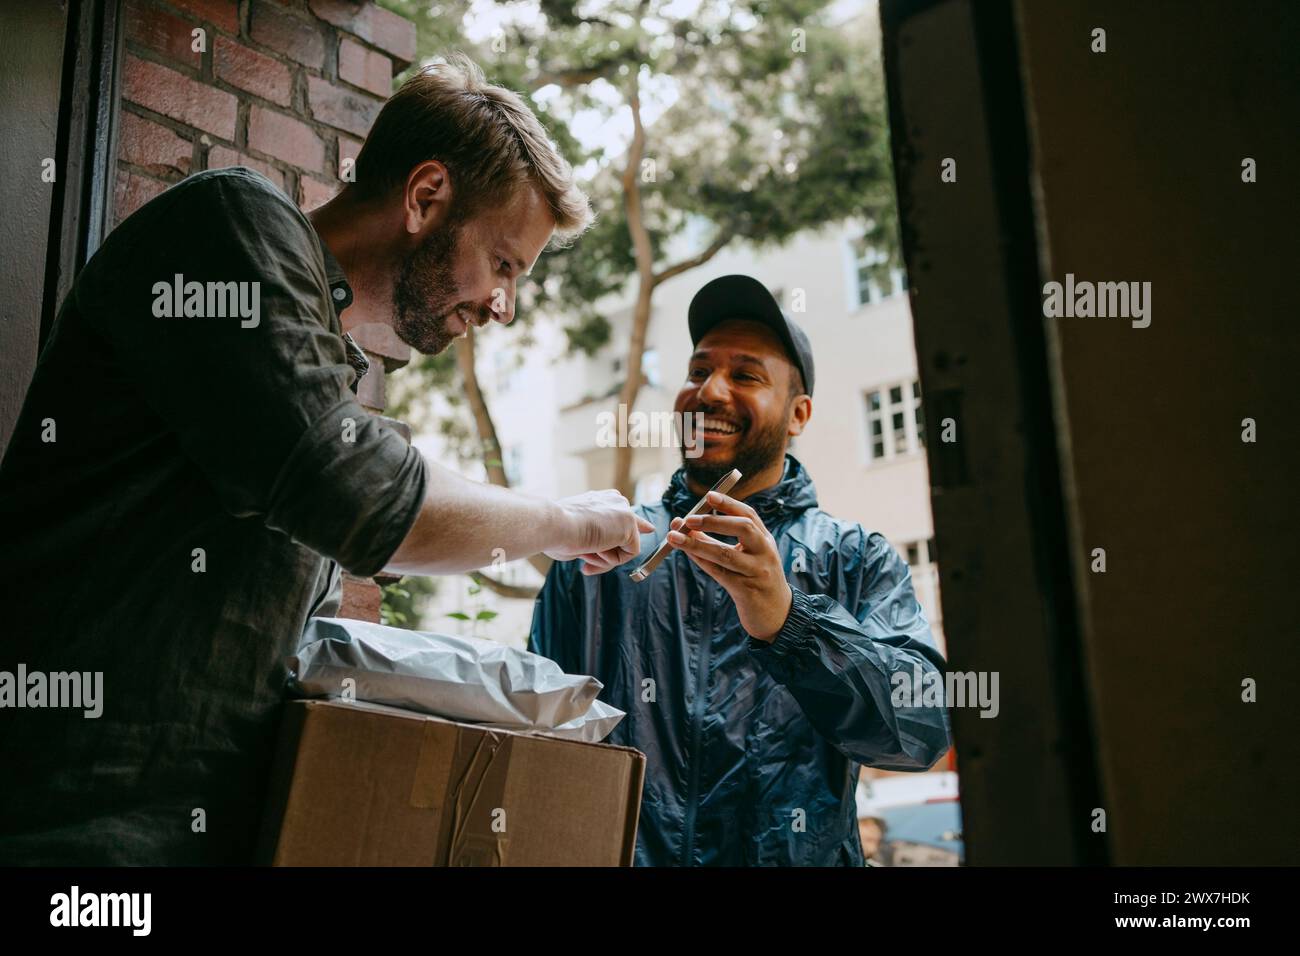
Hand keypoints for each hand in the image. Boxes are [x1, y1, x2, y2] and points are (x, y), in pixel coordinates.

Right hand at [544, 489, 654, 574]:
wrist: (553, 525)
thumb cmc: (556, 532)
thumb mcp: (577, 533)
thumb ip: (597, 538)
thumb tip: (607, 550)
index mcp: (601, 500)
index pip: (624, 514)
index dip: (637, 526)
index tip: (649, 529)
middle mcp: (615, 501)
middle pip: (624, 535)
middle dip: (607, 555)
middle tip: (586, 566)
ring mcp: (624, 511)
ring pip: (626, 547)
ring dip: (606, 559)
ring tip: (585, 555)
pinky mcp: (630, 524)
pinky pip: (629, 554)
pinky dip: (612, 560)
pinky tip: (596, 550)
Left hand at [665, 491, 792, 641]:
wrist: (777, 615)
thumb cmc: (756, 580)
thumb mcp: (746, 557)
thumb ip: (719, 541)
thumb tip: (686, 526)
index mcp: (765, 540)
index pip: (749, 515)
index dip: (728, 504)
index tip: (708, 496)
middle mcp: (765, 553)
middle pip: (743, 528)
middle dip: (714, 521)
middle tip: (689, 519)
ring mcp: (757, 572)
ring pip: (725, 554)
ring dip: (697, 544)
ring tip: (674, 536)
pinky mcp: (746, 590)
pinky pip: (719, 573)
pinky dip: (700, 561)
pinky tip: (687, 553)